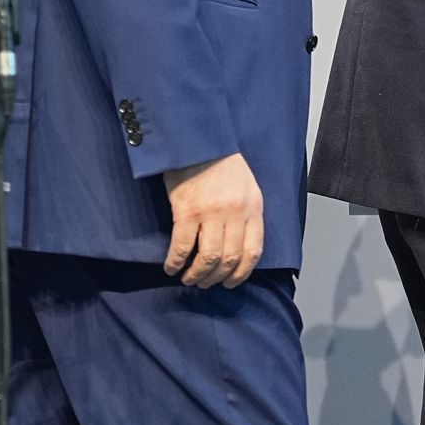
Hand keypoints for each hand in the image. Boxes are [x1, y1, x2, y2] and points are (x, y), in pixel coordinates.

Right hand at [163, 152, 263, 288]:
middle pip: (229, 259)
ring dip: (197, 275)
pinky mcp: (186, 211)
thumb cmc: (223, 164)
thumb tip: (240, 247)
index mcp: (253, 207)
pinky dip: (175, 262)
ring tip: (189, 279)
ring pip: (207, 258)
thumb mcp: (247, 187)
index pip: (253, 250)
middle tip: (205, 283)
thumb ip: (247, 215)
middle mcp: (235, 213)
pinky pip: (181, 246)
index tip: (230, 282)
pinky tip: (171, 267)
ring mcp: (211, 213)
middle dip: (216, 277)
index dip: (242, 273)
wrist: (198, 142)